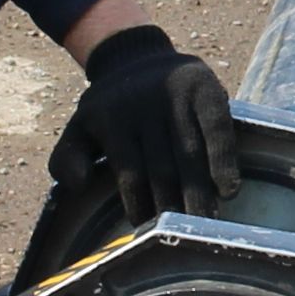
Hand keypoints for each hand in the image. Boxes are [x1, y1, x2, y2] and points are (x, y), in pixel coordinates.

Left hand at [51, 27, 240, 221]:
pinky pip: (217, 128)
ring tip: (205, 224)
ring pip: (190, 152)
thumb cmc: (108, 107)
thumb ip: (66, 158)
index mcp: (110, 120)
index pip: (129, 173)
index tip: (147, 235)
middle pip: (162, 168)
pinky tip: (228, 189)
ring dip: (200, 191)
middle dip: (172, 207)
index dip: (139, 206)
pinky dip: (223, 159)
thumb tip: (78, 185)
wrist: (133, 54)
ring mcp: (177, 97)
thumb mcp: (78, 127)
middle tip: (182, 241)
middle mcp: (144, 108)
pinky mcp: (204, 89)